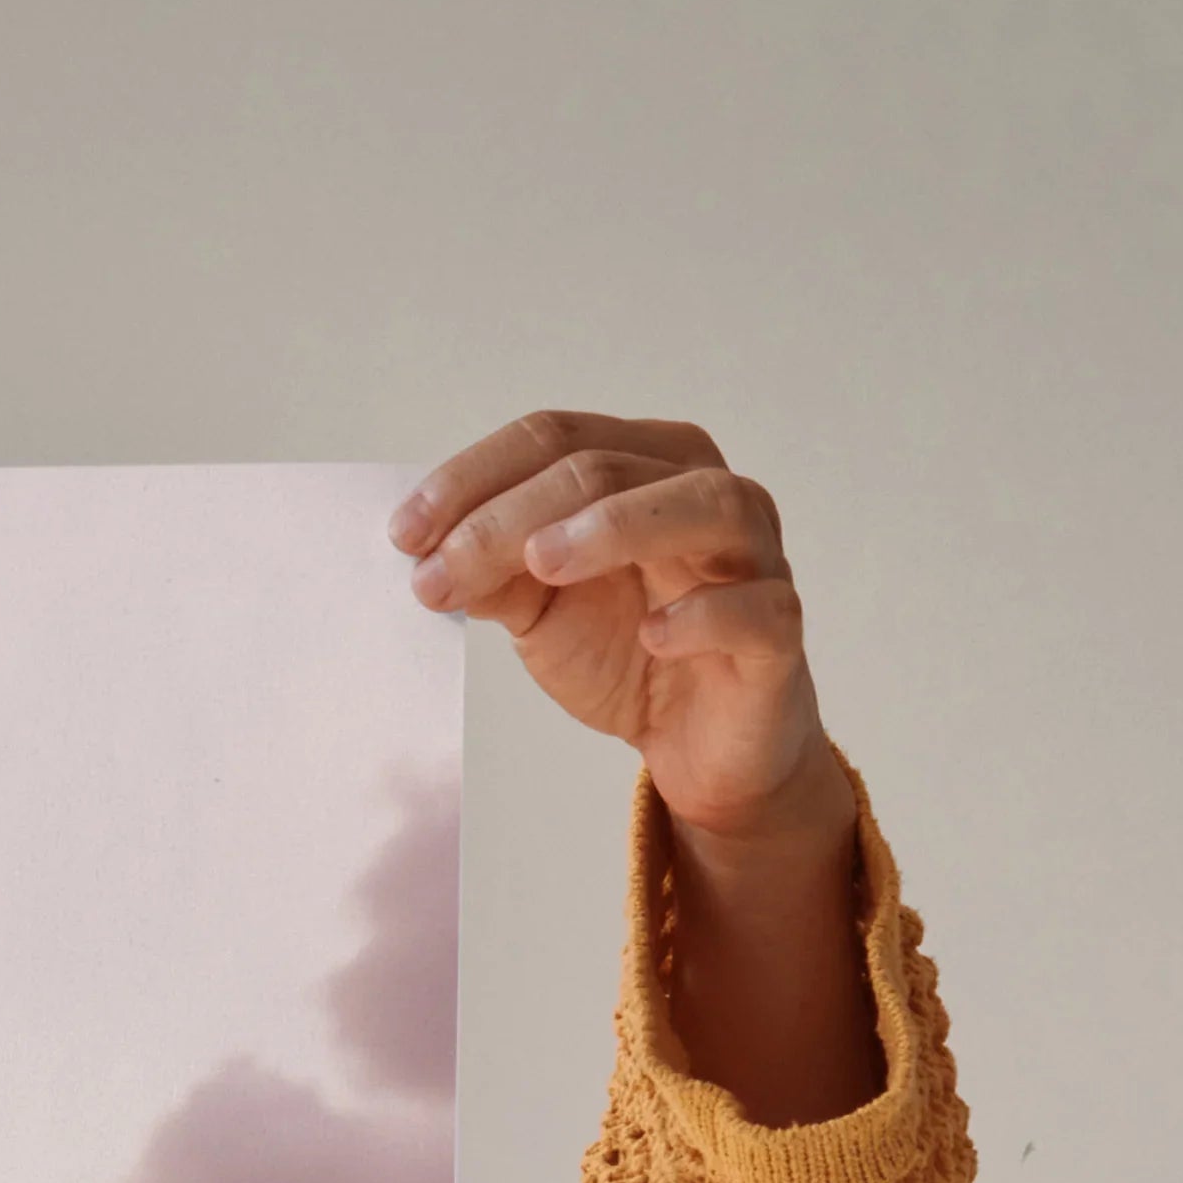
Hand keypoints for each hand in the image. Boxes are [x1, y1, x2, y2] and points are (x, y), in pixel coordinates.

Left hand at [391, 412, 844, 848]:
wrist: (699, 744)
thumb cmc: (629, 655)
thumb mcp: (542, 612)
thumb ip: (495, 576)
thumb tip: (428, 554)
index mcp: (645, 468)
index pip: (557, 438)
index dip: (475, 478)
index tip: (405, 534)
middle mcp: (706, 492)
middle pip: (609, 468)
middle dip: (510, 516)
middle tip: (439, 571)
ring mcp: (753, 556)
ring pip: (703, 504)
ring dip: (614, 527)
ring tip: (539, 562)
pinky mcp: (778, 630)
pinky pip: (755, 607)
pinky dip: (703, 615)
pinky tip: (652, 635)